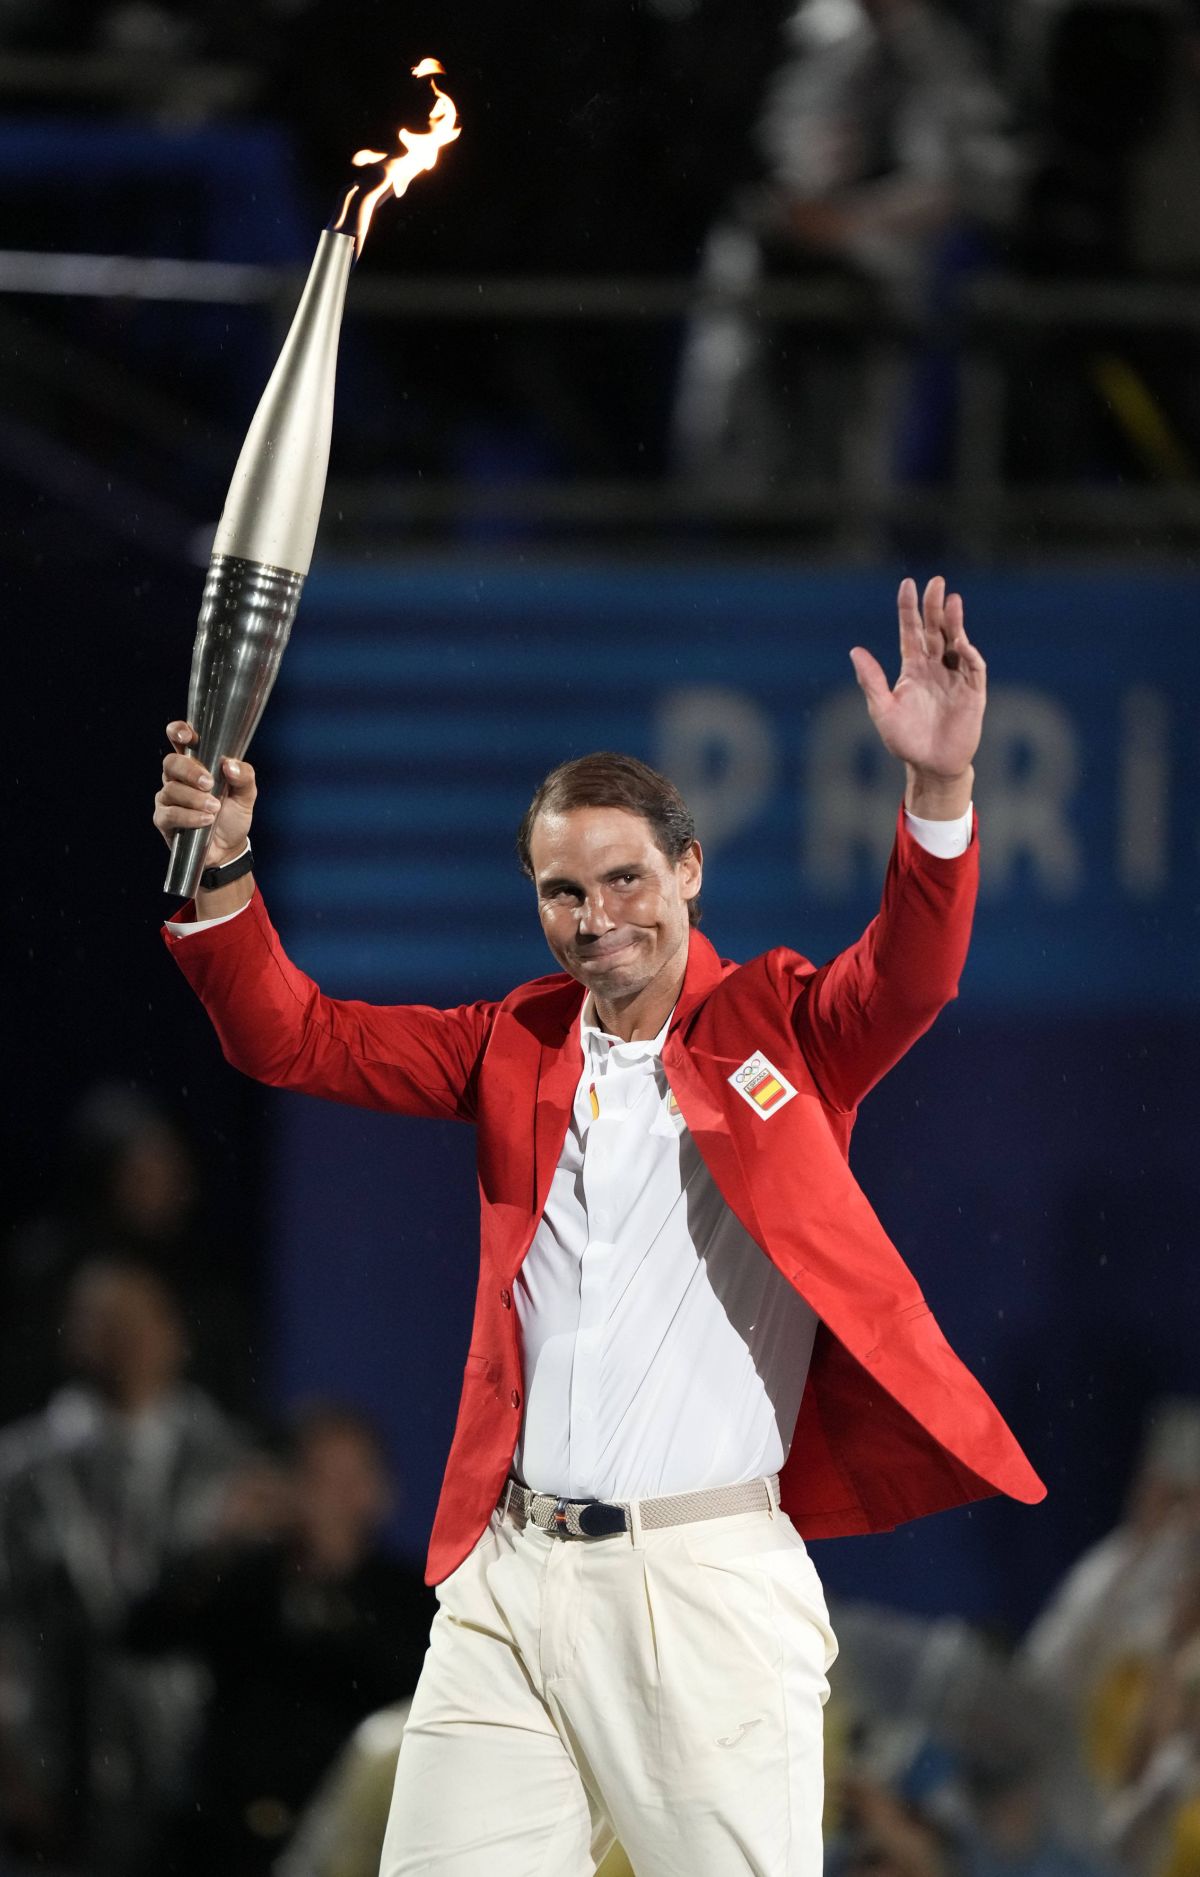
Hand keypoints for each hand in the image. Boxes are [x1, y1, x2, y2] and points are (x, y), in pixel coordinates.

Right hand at [154, 720, 256, 867]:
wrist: (229, 849)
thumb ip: (244, 776)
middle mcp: (177, 777)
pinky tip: (205, 820)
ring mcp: (168, 797)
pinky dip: (189, 817)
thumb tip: (229, 765)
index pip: (180, 739)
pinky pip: (170, 813)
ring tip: (214, 808)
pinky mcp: (164, 819)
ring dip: (194, 799)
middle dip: (189, 771)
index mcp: (196, 763)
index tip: (186, 736)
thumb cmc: (233, 815)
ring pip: (171, 789)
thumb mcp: (246, 794)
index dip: (178, 731)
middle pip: (171, 762)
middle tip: (209, 783)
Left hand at [850, 576, 985, 784]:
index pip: (912, 631)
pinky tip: (961, 642)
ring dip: (954, 623)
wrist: (931, 766)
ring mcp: (956, 678)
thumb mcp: (882, 710)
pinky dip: (969, 654)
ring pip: (957, 643)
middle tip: (936, 582)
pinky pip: (973, 668)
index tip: (908, 585)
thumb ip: (871, 681)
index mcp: (913, 668)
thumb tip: (854, 650)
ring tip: (952, 601)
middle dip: (935, 607)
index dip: (909, 609)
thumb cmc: (905, 740)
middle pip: (936, 630)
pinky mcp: (973, 693)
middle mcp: (936, 668)